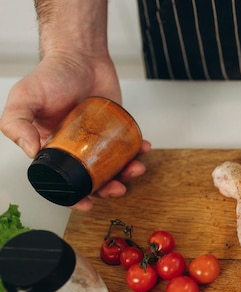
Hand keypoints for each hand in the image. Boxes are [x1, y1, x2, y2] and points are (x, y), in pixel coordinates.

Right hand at [0, 52, 149, 210]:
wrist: (81, 55)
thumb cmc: (51, 75)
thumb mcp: (24, 98)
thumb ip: (16, 123)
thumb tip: (31, 153)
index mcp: (51, 147)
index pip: (61, 180)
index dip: (72, 196)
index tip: (85, 204)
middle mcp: (75, 147)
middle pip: (92, 178)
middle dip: (107, 188)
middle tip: (117, 187)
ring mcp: (97, 140)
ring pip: (113, 166)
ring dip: (126, 173)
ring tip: (135, 169)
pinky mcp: (116, 129)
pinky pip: (128, 147)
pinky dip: (137, 151)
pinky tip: (142, 149)